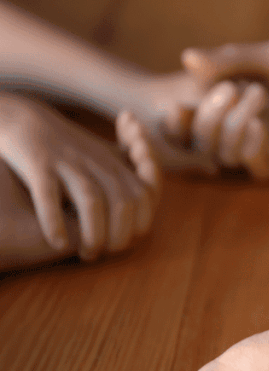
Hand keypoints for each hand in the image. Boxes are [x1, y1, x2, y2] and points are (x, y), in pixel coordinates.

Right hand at [0, 95, 159, 260]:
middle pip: (123, 201)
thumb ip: (126, 178)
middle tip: (105, 253)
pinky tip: (57, 243)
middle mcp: (95, 161)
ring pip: (92, 200)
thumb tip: (143, 216)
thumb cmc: (65, 144)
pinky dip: (54, 221)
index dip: (141, 221)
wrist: (21, 116)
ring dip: (94, 232)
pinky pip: (48, 194)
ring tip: (87, 254)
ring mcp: (67, 161)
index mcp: (114, 162)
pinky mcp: (37, 162)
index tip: (126, 241)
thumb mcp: (102, 156)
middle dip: (119, 234)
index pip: (145, 194)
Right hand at [171, 39, 268, 178]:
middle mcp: (243, 126)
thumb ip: (233, 60)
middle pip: (203, 140)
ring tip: (253, 95)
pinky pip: (258, 167)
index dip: (180, 117)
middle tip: (229, 90)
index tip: (176, 104)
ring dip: (230, 130)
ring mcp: (266, 146)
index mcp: (233, 99)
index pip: (192, 116)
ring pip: (226, 155)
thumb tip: (187, 57)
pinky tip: (258, 128)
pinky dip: (251, 150)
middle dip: (209, 119)